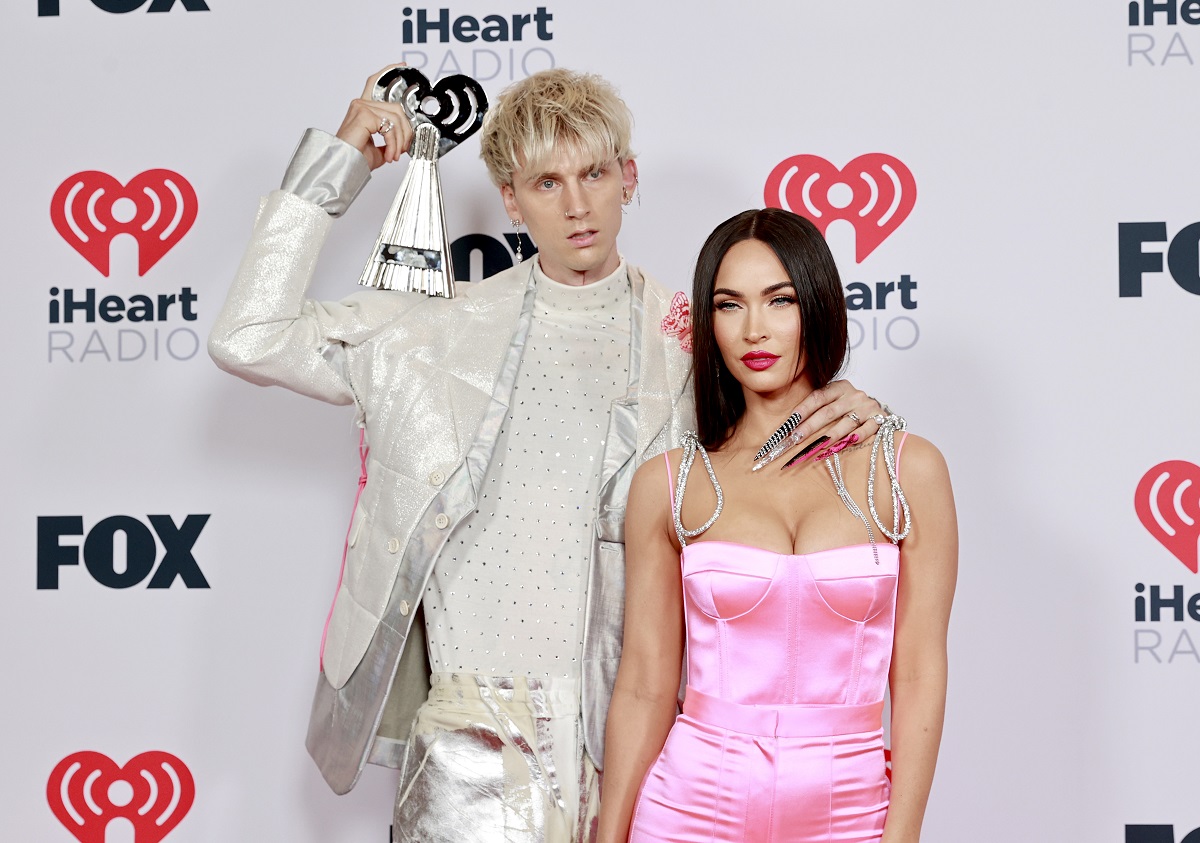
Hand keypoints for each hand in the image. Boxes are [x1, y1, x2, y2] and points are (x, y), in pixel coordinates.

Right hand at [335, 65, 414, 169]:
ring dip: (400, 141)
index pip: (375, 83)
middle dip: (406, 131)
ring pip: (396, 118)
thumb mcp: (379, 148)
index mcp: (363, 109)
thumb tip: (403, 141)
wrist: (343, 167)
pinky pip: (390, 127)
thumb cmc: (355, 159)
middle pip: (396, 108)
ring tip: (393, 154)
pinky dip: (393, 144)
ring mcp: (361, 107)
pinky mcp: (363, 115)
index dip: (388, 71)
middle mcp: (361, 104)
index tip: (402, 65)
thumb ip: (390, 140)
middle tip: (402, 149)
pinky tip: (389, 154)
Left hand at [754, 381, 885, 467]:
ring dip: (829, 437)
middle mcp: (854, 396)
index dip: (803, 410)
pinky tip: (844, 444)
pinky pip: (866, 430)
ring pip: (845, 423)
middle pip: (828, 412)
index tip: (789, 424)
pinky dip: (854, 438)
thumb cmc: (849, 407)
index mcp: (840, 387)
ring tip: (815, 447)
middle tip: (796, 439)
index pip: (818, 397)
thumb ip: (818, 408)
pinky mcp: (879, 419)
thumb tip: (789, 426)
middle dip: (810, 427)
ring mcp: (868, 407)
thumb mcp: (835, 401)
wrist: (877, 409)